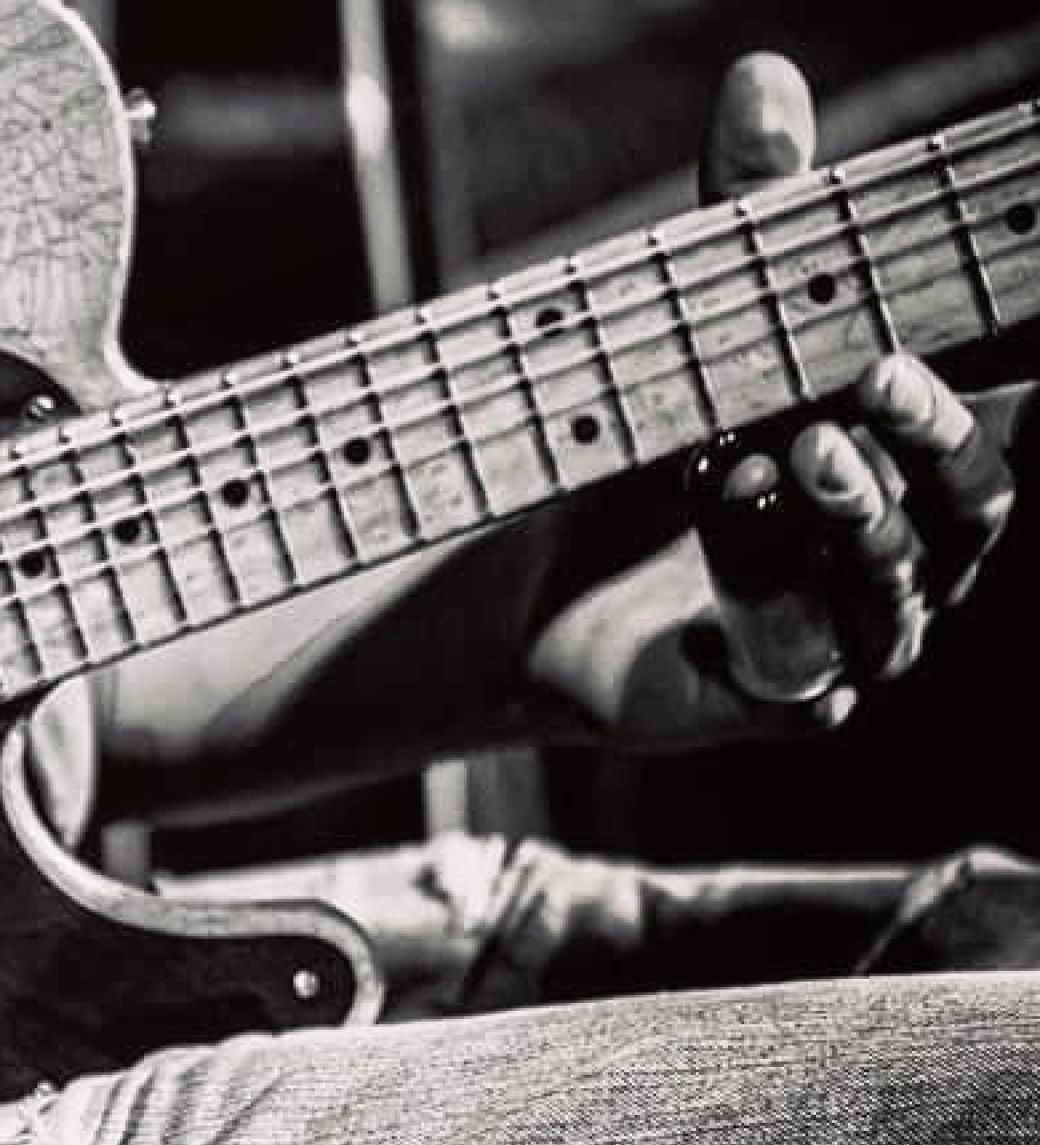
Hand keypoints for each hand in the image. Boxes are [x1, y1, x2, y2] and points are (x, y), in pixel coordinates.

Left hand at [529, 54, 1030, 747]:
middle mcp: (917, 552)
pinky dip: (765, 584)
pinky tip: (721, 520)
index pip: (1027, 424)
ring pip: (894, 581)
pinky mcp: (780, 699)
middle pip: (970, 499)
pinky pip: (802, 658)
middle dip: (929, 434)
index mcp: (931, 458)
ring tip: (796, 453)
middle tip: (872, 378)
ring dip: (852, 512)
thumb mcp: (698, 323)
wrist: (529, 589)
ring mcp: (855, 635)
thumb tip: (761, 72)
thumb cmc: (653, 446)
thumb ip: (748, 214)